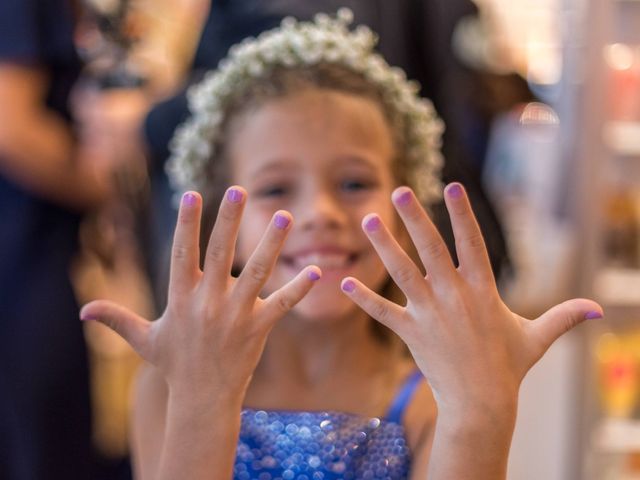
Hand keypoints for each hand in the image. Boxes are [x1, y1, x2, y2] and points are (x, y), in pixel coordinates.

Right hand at [80, 188, 320, 396]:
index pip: (182, 254)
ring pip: (258, 272)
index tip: (192, 194)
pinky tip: (317, 270)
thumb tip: (84, 310)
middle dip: (228, 220)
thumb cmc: (174, 365)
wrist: (202, 400)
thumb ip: (117, 319)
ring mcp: (235, 315)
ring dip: (272, 243)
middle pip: (220, 254)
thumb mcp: (144, 340)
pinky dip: (300, 288)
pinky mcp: (258, 329)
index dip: (186, 224)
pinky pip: (282, 304)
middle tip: (238, 189)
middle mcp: (208, 303)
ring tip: (285, 215)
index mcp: (181, 299)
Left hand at [340, 183, 601, 416]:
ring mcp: (430, 314)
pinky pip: (384, 312)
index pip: (471, 244)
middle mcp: (453, 296)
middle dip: (416, 219)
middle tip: (399, 191)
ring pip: (403, 273)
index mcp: (481, 290)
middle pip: (431, 250)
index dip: (462, 215)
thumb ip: (562, 317)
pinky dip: (363, 298)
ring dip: (384, 247)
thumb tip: (598, 310)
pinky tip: (342, 281)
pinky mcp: (411, 333)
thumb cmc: (509, 366)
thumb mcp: (537, 338)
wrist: (482, 403)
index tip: (452, 186)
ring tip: (368, 220)